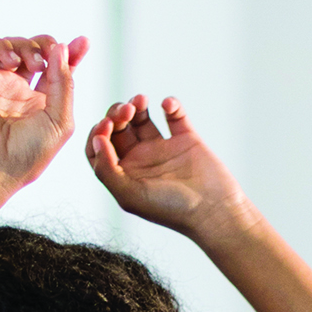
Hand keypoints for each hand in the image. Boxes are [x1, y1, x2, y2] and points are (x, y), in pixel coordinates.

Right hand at [0, 33, 79, 189]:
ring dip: (28, 47)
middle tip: (51, 55)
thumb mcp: (60, 119)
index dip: (70, 54)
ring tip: (34, 65)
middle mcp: (18, 89)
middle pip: (35, 52)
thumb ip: (64, 83)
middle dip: (47, 46)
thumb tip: (60, 48)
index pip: (56, 70)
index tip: (83, 42)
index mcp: (40, 102)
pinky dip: (0, 46)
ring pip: (13, 45)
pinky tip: (12, 63)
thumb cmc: (29, 151)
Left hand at [88, 92, 248, 238]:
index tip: (107, 125)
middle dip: (117, 114)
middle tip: (127, 110)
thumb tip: (97, 140)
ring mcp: (163, 148)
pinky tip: (168, 105)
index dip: (98, 132)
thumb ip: (106, 170)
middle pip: (118, 128)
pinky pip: (174, 115)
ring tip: (141, 101)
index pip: (99, 147)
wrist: (214, 211)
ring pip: (142, 117)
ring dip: (137, 105)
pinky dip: (171, 105)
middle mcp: (141, 160)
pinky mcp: (186, 140)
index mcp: (124, 174)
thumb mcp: (130, 196)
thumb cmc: (172, 210)